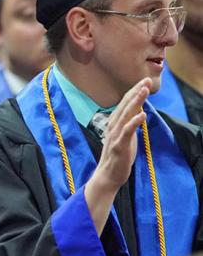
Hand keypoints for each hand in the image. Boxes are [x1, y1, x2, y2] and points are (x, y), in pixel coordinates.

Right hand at [92, 78, 150, 192]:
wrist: (108, 175)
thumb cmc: (118, 156)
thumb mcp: (126, 136)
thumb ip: (130, 124)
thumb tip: (138, 112)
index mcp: (115, 123)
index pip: (125, 103)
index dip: (135, 91)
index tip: (145, 81)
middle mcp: (113, 126)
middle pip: (125, 105)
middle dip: (136, 92)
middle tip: (146, 80)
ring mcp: (115, 135)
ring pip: (125, 115)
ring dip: (135, 102)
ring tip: (144, 91)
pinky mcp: (118, 145)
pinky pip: (127, 132)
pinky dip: (134, 122)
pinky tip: (141, 114)